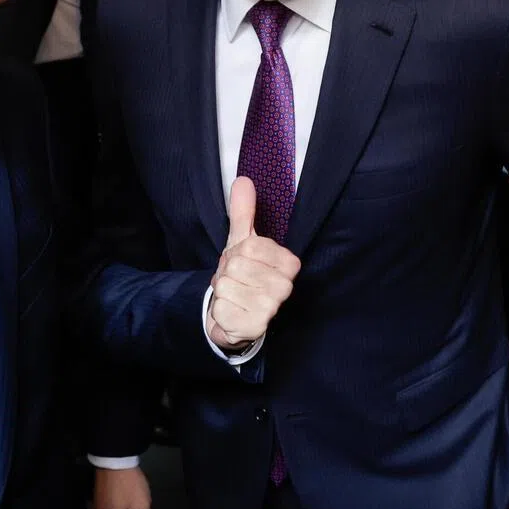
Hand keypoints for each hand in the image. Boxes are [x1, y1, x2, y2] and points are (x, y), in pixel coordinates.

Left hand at [207, 177, 299, 350]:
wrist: (237, 316)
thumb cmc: (243, 276)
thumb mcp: (242, 242)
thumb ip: (242, 212)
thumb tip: (243, 181)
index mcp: (288, 262)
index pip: (249, 246)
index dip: (236, 253)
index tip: (243, 262)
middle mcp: (285, 286)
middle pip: (235, 265)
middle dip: (227, 272)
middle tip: (236, 281)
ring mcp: (272, 308)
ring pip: (226, 285)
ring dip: (222, 291)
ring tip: (233, 296)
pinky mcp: (255, 327)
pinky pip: (222, 308)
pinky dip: (219, 310)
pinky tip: (231, 313)